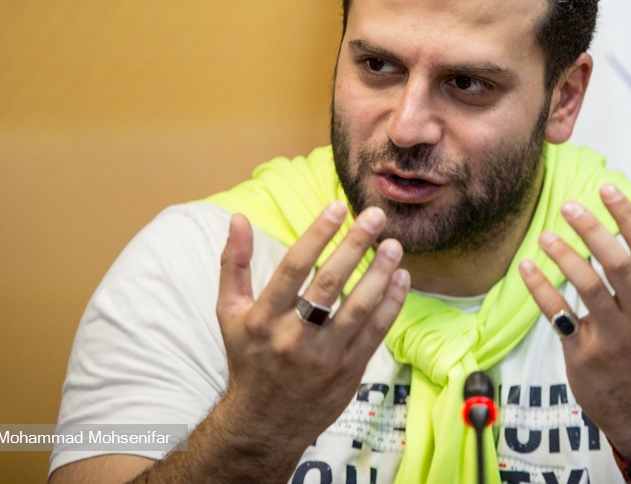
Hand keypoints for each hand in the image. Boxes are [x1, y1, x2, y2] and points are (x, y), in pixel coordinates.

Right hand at [216, 203, 410, 453]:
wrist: (264, 422)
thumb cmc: (249, 358)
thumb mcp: (230, 312)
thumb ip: (233, 263)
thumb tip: (238, 218)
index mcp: (263, 318)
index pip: (293, 268)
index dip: (317, 234)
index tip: (337, 207)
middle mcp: (293, 336)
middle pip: (329, 284)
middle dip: (355, 245)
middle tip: (375, 216)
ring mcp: (324, 355)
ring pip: (359, 308)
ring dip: (380, 273)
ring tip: (394, 245)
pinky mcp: (349, 370)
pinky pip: (376, 332)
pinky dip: (392, 304)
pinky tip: (401, 278)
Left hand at [519, 184, 630, 459]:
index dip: (627, 215)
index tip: (606, 189)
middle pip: (617, 262)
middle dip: (591, 229)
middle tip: (568, 205)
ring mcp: (614, 338)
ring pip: (587, 286)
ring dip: (564, 255)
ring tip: (544, 236)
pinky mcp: (585, 356)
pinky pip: (558, 315)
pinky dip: (540, 289)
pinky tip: (527, 268)